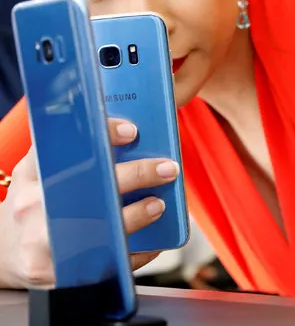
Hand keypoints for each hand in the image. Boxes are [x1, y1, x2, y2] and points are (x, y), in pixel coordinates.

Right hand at [0, 118, 178, 288]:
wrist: (9, 251)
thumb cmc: (37, 204)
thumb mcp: (40, 172)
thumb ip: (71, 153)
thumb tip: (126, 131)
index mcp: (33, 176)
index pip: (67, 147)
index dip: (104, 136)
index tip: (133, 132)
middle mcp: (35, 208)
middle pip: (92, 188)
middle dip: (137, 175)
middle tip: (166, 169)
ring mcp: (45, 244)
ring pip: (103, 229)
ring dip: (139, 215)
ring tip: (158, 205)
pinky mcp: (60, 274)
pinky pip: (109, 263)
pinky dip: (138, 252)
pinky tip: (152, 241)